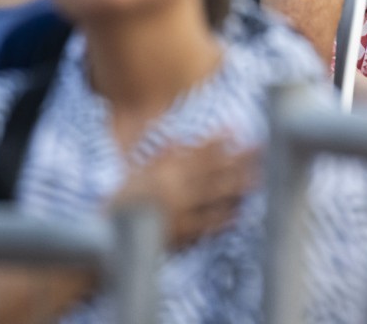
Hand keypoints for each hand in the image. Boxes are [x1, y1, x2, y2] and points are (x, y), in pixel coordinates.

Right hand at [112, 138, 258, 250]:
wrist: (105, 238)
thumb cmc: (121, 202)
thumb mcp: (135, 171)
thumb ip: (159, 155)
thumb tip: (179, 136)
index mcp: (163, 172)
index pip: (194, 153)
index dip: (217, 141)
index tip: (236, 129)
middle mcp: (173, 189)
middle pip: (212, 171)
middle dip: (238, 159)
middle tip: (261, 148)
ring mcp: (178, 212)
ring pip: (214, 196)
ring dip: (237, 186)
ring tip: (259, 177)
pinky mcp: (180, 234)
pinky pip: (206, 225)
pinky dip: (223, 218)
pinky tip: (239, 211)